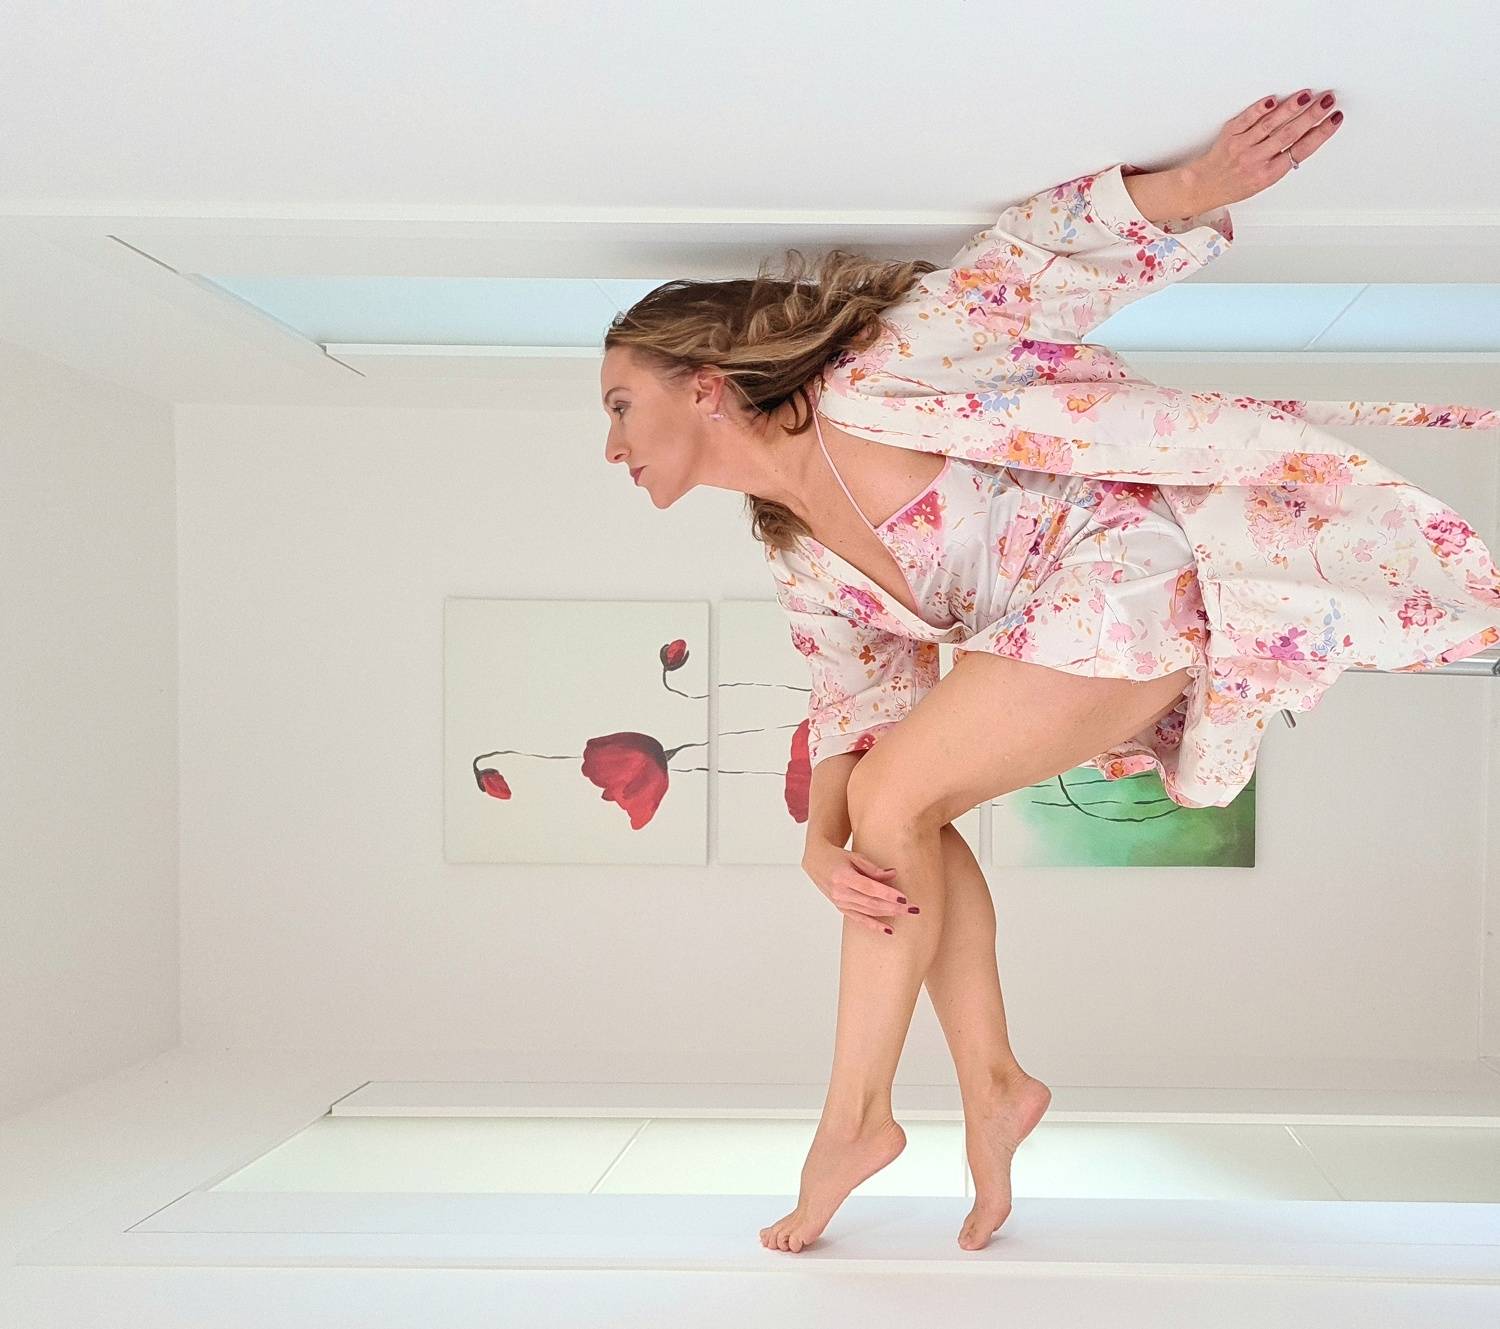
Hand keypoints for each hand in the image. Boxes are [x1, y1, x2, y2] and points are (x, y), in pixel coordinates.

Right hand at [801, 839, 908, 936]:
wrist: (816, 863)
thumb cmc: (836, 857)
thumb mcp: (854, 857)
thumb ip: (873, 868)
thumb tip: (893, 874)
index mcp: (843, 877)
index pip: (869, 888)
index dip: (887, 894)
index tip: (903, 898)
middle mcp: (840, 893)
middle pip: (871, 903)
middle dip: (894, 907)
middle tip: (912, 908)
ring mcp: (840, 903)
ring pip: (868, 912)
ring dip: (889, 914)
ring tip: (906, 914)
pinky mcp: (842, 909)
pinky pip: (860, 920)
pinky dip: (875, 926)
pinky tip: (889, 930)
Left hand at [1185, 88, 1344, 208]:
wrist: (1203, 186)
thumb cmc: (1236, 184)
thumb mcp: (1264, 181)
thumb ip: (1283, 160)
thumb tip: (1308, 134)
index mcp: (1268, 175)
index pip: (1300, 151)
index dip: (1320, 134)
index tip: (1334, 119)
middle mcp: (1255, 160)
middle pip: (1288, 134)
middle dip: (1311, 116)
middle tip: (1328, 100)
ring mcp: (1241, 147)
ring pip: (1269, 125)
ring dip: (1290, 108)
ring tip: (1308, 95)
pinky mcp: (1229, 135)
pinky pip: (1246, 120)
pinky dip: (1259, 109)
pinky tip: (1273, 100)